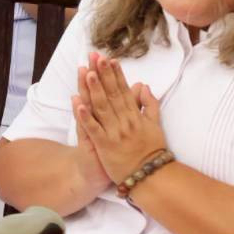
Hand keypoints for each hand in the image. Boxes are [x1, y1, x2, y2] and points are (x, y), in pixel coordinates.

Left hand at [73, 53, 167, 184]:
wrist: (150, 176)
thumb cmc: (151, 151)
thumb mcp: (155, 126)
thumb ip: (150, 105)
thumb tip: (144, 86)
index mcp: (135, 115)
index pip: (123, 91)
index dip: (116, 74)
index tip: (109, 59)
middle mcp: (125, 121)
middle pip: (112, 94)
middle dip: (103, 74)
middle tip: (96, 57)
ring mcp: (114, 132)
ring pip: (102, 107)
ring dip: (94, 89)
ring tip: (87, 72)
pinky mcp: (104, 145)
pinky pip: (93, 128)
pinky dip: (85, 116)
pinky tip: (78, 102)